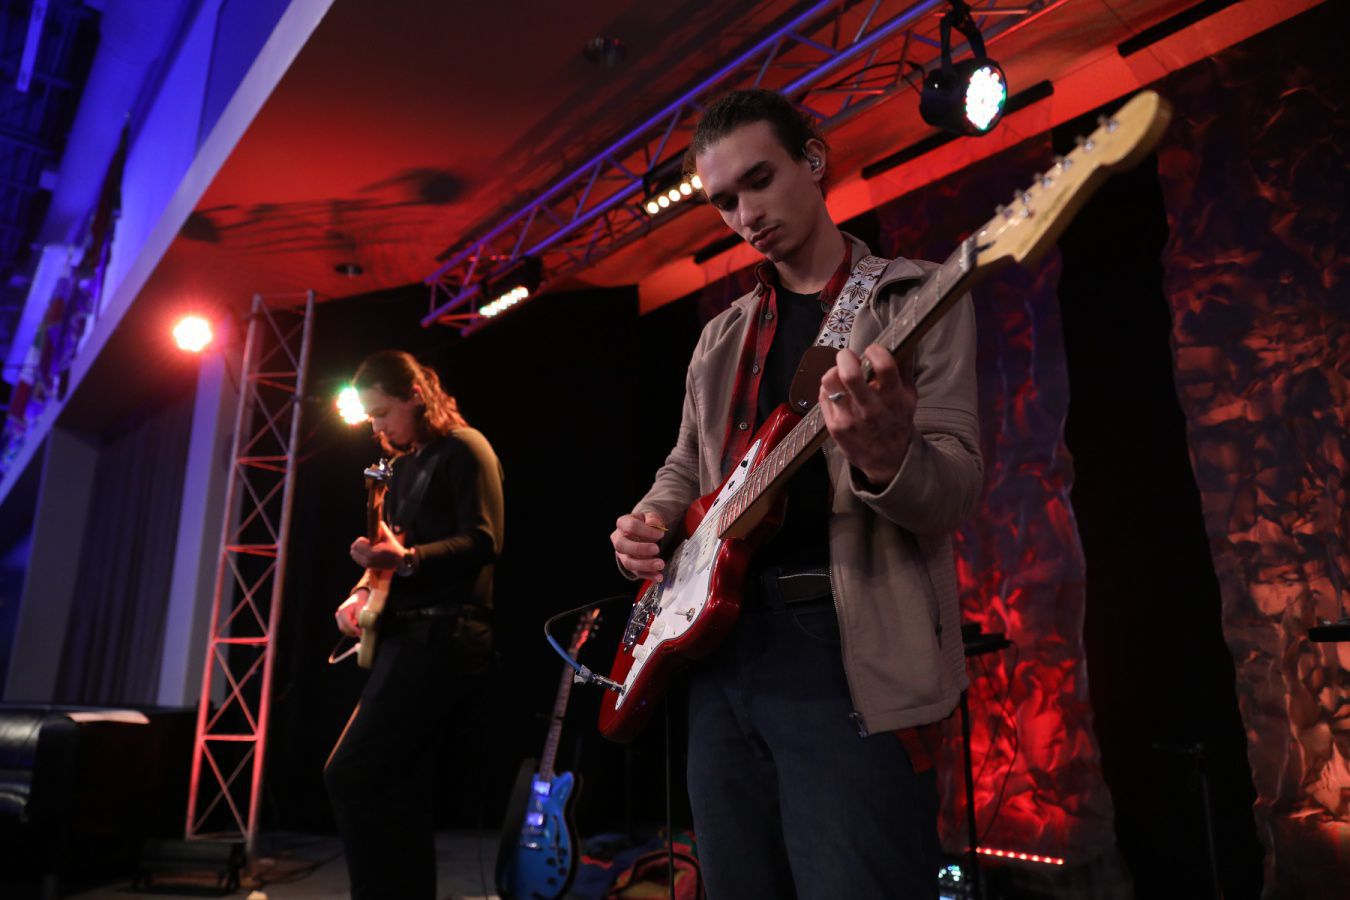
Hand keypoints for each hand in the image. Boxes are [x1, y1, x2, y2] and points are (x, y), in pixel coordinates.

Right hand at [336, 589, 368, 636]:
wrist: (358, 597)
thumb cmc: (361, 602)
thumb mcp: (362, 608)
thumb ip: (360, 618)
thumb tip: (361, 628)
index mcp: (343, 611)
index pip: (347, 624)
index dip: (353, 630)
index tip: (361, 633)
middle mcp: (339, 614)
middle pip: (343, 628)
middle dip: (352, 632)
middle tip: (362, 634)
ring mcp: (338, 618)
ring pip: (343, 629)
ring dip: (351, 632)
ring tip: (360, 631)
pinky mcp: (340, 620)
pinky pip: (344, 628)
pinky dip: (350, 630)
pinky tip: (357, 629)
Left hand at [350, 521, 407, 569]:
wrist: (399, 561)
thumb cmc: (394, 548)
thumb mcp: (388, 537)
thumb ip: (381, 529)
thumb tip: (378, 521)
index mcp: (372, 551)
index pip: (358, 543)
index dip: (362, 539)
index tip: (368, 540)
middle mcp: (368, 559)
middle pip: (354, 549)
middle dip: (358, 544)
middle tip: (366, 543)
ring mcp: (367, 564)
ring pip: (354, 554)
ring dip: (358, 550)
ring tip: (367, 548)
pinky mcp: (367, 566)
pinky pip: (357, 559)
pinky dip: (359, 555)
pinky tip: (367, 553)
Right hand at [611, 512, 667, 581]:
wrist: (642, 532)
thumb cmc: (646, 523)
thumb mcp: (650, 517)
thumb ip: (653, 519)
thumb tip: (654, 524)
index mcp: (622, 523)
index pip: (630, 526)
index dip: (646, 531)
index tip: (661, 534)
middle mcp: (618, 539)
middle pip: (622, 546)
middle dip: (640, 549)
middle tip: (657, 549)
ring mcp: (622, 554)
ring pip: (628, 562)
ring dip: (645, 565)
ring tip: (660, 564)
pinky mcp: (629, 565)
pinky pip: (636, 573)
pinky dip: (648, 575)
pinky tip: (659, 576)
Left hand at [819, 345, 916, 486]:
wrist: (888, 461)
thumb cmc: (897, 422)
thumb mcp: (909, 397)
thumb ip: (906, 368)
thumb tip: (906, 340)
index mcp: (894, 400)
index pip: (884, 366)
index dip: (875, 351)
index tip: (872, 350)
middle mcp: (872, 410)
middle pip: (850, 374)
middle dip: (846, 356)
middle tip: (848, 356)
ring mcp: (850, 420)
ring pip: (830, 382)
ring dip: (834, 370)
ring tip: (840, 373)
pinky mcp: (835, 427)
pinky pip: (823, 395)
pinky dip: (829, 387)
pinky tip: (838, 390)